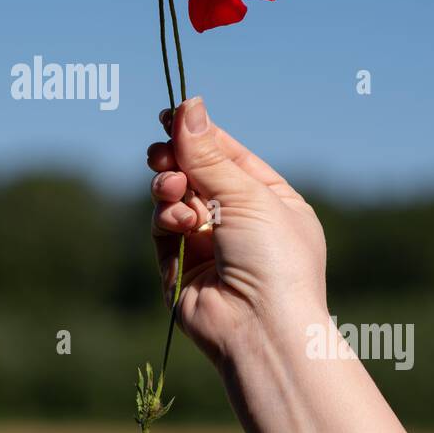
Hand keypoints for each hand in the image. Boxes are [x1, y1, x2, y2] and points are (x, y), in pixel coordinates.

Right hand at [147, 97, 327, 367]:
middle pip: (196, 174)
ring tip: (173, 189)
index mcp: (270, 201)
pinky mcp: (180, 267)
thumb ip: (208, 152)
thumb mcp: (246, 194)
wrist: (259, 328)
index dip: (198, 134)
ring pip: (174, 199)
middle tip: (160, 150)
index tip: (169, 113)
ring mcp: (209, 245)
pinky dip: (166, 219)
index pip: (227, 155)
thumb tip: (188, 104)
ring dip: (169, 188)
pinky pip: (163, 229)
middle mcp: (239, 222)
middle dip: (176, 159)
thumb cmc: (272, 259)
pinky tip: (179, 222)